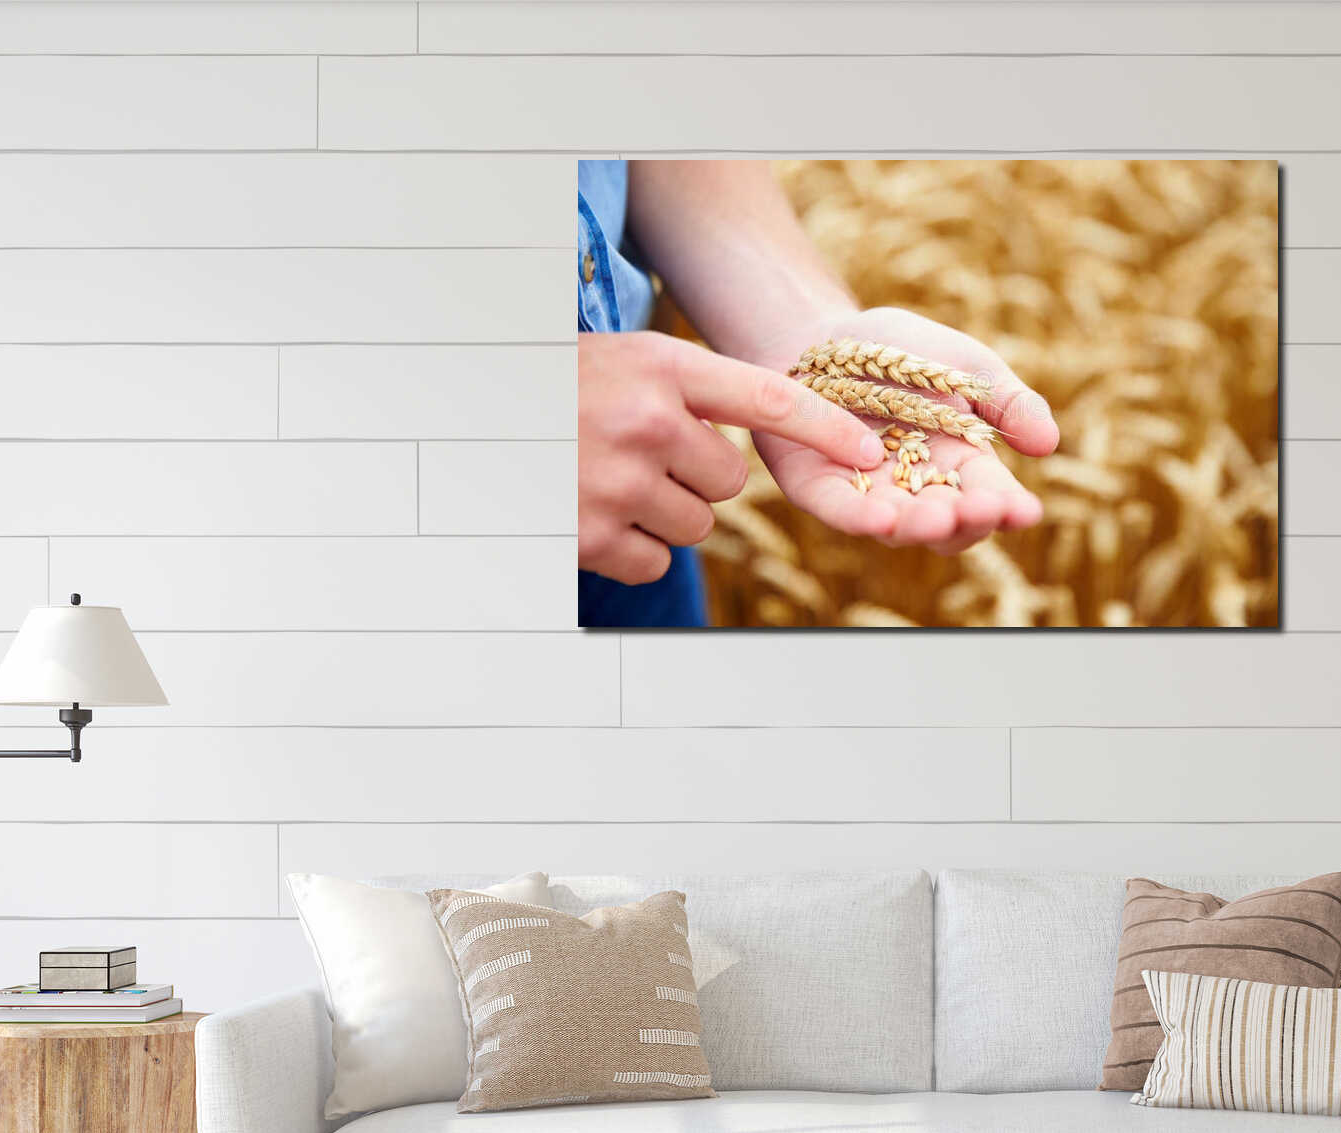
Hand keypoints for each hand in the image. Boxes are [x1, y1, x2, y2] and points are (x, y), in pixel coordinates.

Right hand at [578, 331, 886, 584]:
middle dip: (697, 478)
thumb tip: (768, 440)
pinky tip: (595, 515)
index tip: (871, 456)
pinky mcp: (592, 535)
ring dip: (665, 514)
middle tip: (642, 456)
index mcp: (659, 366)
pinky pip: (656, 562)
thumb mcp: (624, 362)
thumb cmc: (558, 388)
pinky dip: (633, 550)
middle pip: (729, 481)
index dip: (828, 430)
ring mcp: (619, 481)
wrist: (469, 416)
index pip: (769, 400)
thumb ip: (691, 391)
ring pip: (697, 525)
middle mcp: (645, 421)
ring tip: (610, 481)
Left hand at [746, 307, 1056, 554]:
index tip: (1026, 511)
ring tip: (937, 518)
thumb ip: (1006, 401)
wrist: (823, 335)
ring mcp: (867, 494)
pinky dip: (860, 518)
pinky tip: (881, 518)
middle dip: (966, 520)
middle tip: (981, 510)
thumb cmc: (901, 351)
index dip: (1008, 507)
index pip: (990, 497)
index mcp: (960, 463)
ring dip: (919, 526)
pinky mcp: (818, 487)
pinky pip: (840, 511)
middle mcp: (917, 490)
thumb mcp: (966, 366)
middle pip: (948, 525)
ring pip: (898, 526)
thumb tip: (1049, 444)